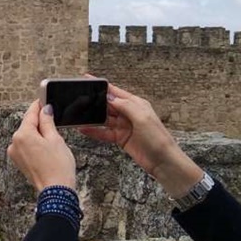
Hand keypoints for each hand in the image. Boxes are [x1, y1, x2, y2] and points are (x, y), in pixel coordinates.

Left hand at [7, 100, 76, 192]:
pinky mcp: (19, 161)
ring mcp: (15, 153)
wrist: (55, 190)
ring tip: (53, 138)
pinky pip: (26, 146)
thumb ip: (47, 122)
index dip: (39, 105)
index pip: (30, 113)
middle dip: (40, 121)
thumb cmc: (58, 166)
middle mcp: (14, 143)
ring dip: (38, 133)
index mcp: (22, 135)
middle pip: (28, 125)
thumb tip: (45, 110)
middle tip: (53, 117)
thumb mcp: (55, 139)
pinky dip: (35, 143)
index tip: (44, 99)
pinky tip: (46, 148)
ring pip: (27, 136)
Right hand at [77, 81, 203, 197]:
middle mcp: (129, 113)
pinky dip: (93, 131)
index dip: (102, 86)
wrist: (162, 161)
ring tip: (78, 115)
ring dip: (92, 117)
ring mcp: (124, 126)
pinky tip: (83, 129)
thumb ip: (125, 106)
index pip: (115, 92)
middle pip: (108, 105)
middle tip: (78, 99)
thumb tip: (109, 97)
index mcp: (136, 104)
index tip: (88, 79)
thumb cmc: (157, 139)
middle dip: (94, 102)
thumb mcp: (142, 118)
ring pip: (104, 119)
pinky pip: (104, 132)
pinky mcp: (120, 138)